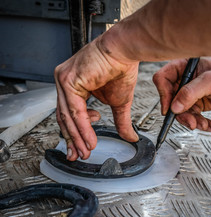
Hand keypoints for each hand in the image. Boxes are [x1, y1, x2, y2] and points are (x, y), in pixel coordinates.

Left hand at [55, 38, 138, 160]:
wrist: (125, 51)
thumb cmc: (120, 70)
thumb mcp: (119, 103)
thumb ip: (120, 121)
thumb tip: (130, 137)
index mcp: (75, 87)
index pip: (69, 115)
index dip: (76, 133)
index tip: (83, 147)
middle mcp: (66, 84)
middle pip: (64, 118)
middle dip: (72, 140)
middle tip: (78, 155)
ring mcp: (65, 81)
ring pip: (67, 117)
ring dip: (77, 138)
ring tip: (85, 152)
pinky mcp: (68, 80)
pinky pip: (74, 111)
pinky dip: (83, 128)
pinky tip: (90, 141)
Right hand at [153, 56, 210, 130]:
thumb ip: (191, 92)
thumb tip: (174, 107)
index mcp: (182, 68)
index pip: (163, 79)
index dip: (163, 93)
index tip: (169, 108)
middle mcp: (183, 81)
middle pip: (170, 99)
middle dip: (180, 113)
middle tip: (190, 120)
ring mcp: (189, 94)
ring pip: (180, 111)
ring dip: (190, 120)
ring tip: (202, 124)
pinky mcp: (196, 104)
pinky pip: (191, 116)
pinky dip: (199, 122)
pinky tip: (207, 124)